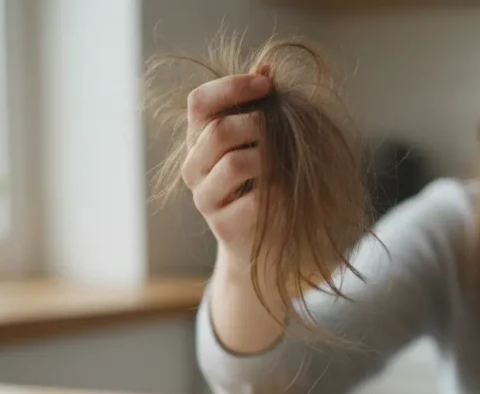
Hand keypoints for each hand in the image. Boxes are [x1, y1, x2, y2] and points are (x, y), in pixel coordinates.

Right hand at [182, 71, 272, 266]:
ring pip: (235, 164)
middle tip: (280, 130)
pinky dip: (277, 192)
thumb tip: (266, 66)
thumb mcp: (258, 142)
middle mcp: (193, 168)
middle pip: (218, 131)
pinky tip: (287, 192)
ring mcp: (204, 198)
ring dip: (268, 159)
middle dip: (257, 124)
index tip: (268, 84)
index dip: (231, 86)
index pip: (199, 102)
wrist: (260, 241)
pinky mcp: (222, 226)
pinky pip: (253, 201)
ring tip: (283, 164)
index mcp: (197, 140)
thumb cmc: (260, 182)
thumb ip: (258, 106)